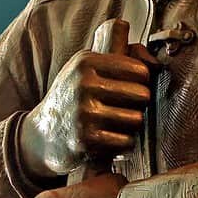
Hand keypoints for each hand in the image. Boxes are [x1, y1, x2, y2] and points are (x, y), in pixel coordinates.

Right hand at [20, 42, 158, 178]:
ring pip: (137, 119)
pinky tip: (108, 139)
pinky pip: (127, 141)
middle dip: (136, 105)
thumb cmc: (74, 97)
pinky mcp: (86, 140)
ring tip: (113, 124)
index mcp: (87, 61)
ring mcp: (84, 113)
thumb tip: (155, 62)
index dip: (140, 83)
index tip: (127, 89)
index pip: (140, 71)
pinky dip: (122, 144)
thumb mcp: (89, 66)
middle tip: (120, 109)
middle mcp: (84, 84)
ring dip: (130, 126)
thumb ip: (125, 53)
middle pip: (143, 95)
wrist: (42, 136)